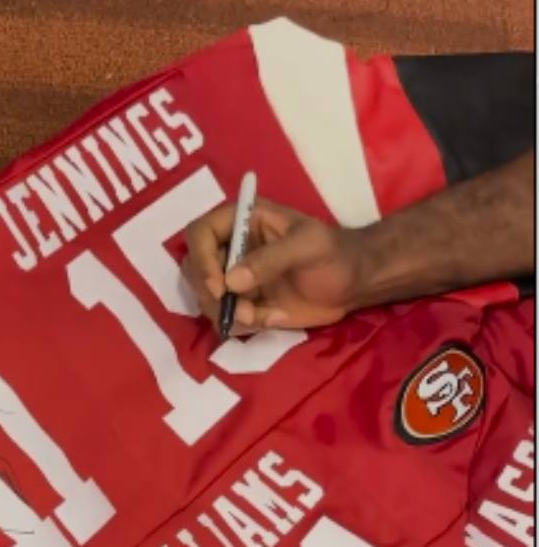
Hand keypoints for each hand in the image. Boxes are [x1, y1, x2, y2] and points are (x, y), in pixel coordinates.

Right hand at [182, 198, 366, 333]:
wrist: (353, 284)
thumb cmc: (334, 254)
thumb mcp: (308, 246)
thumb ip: (271, 259)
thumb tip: (231, 281)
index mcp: (242, 221)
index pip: (199, 234)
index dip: (201, 260)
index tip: (219, 286)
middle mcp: (231, 248)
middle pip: (194, 270)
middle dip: (211, 295)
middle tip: (238, 309)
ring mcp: (235, 279)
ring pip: (206, 299)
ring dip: (228, 314)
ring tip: (260, 316)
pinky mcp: (243, 304)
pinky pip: (226, 319)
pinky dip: (243, 326)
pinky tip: (271, 319)